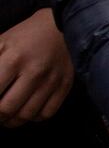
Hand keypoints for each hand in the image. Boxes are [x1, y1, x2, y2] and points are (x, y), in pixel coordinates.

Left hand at [0, 9, 73, 125]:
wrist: (62, 26)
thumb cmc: (24, 36)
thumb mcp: (0, 43)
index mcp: (13, 59)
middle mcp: (34, 72)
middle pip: (7, 109)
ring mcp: (51, 81)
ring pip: (27, 115)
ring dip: (12, 121)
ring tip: (6, 117)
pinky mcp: (65, 85)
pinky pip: (47, 113)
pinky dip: (34, 117)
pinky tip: (27, 110)